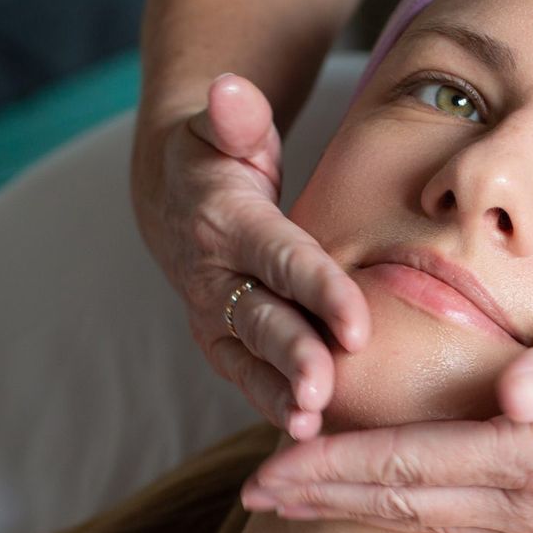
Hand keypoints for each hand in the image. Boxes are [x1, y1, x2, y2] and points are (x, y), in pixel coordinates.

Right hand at [133, 73, 371, 439]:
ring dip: (281, 395)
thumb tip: (230, 92)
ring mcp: (216, 318)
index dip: (318, 290)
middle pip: (263, 321)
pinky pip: (250, 381)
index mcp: (228, 222)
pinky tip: (310, 440)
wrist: (175, 196)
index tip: (357, 322)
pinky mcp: (225, 345)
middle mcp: (215, 278)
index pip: (281, 259)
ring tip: (313, 424)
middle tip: (324, 389)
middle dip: (294, 358)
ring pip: (253, 362)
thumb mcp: (223, 127)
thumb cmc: (221, 154)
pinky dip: (274, 409)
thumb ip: (233, 116)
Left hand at [238, 297, 532, 532]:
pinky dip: (427, 521)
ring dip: (368, 514)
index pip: (420, 467)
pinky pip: (485, 531)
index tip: (265, 469)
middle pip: (417, 508)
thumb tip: (509, 393)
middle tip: (252, 499)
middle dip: (329, 500)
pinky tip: (402, 512)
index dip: (336, 469)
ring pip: (444, 527)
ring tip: (304, 506)